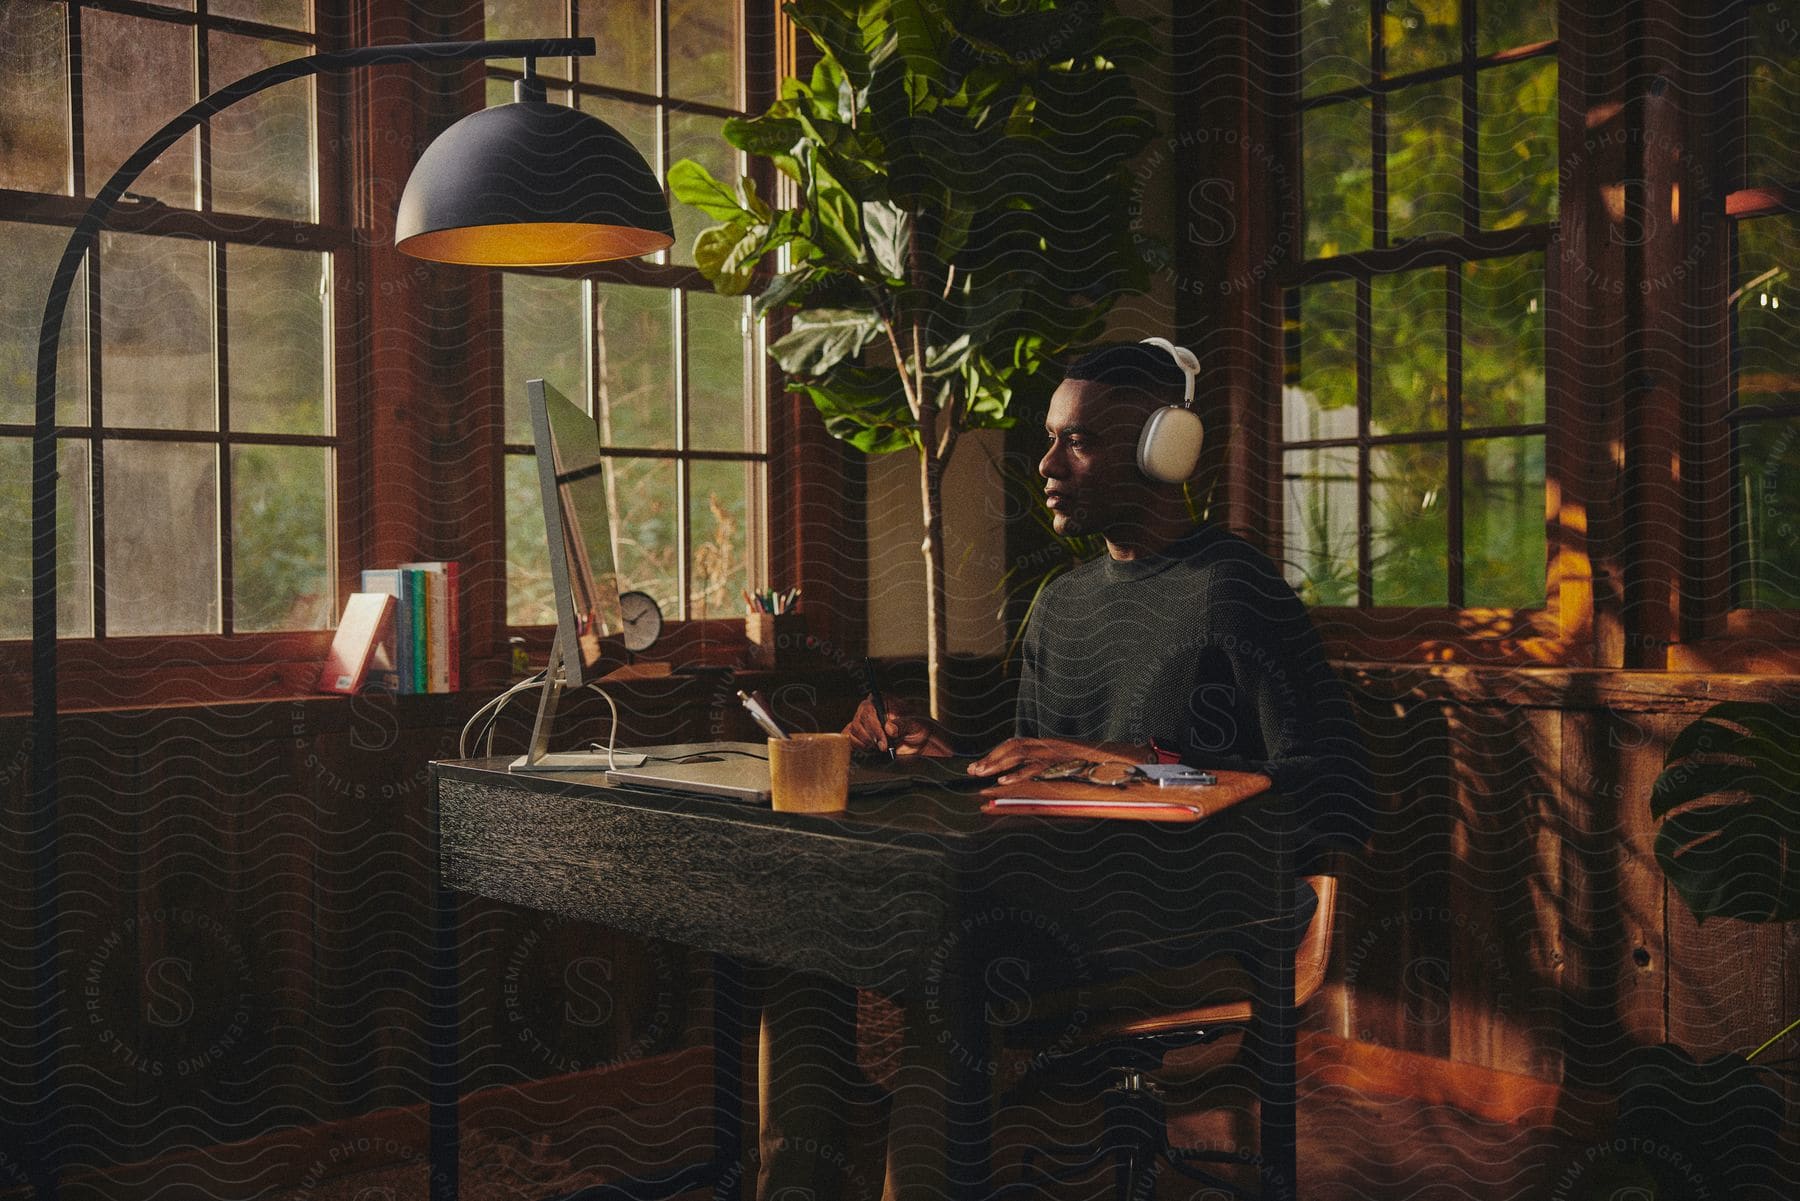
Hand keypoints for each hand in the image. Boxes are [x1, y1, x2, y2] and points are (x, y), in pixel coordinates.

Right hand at [842, 696, 954, 756]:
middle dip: (870, 737)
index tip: (882, 740)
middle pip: (858, 722)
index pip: (868, 709)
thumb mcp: (915, 724)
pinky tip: (871, 750)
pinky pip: (851, 739)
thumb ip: (902, 725)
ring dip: (866, 743)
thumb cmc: (917, 728)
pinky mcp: (861, 735)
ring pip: (853, 731)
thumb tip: (889, 728)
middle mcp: (870, 710)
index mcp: (881, 700)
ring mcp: (863, 723)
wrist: (918, 742)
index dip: (873, 726)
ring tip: (881, 748)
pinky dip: (859, 746)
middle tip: (884, 748)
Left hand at [968, 737, 1149, 784]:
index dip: (997, 752)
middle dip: (991, 757)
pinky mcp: (1063, 761)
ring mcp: (1056, 751)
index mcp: (1050, 744)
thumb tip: (1033, 778)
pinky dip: (1019, 773)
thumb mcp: (1069, 764)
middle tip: (972, 770)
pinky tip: (1004, 780)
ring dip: (998, 763)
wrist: (1124, 758)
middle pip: (1013, 746)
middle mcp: (1050, 744)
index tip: (980, 763)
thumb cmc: (1098, 764)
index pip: (1017, 743)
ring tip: (981, 774)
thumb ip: (1052, 768)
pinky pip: (1038, 766)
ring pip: (1020, 753)